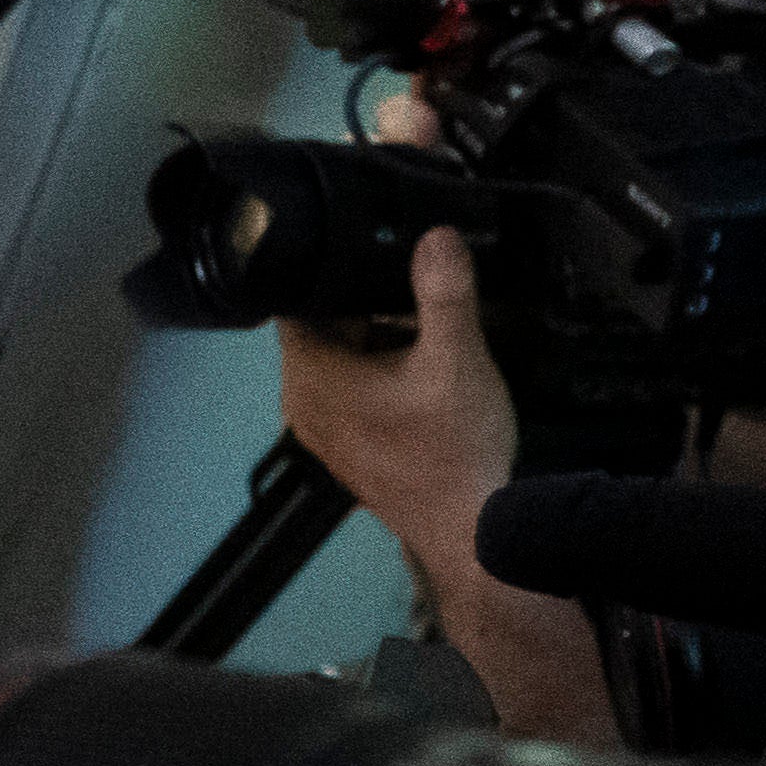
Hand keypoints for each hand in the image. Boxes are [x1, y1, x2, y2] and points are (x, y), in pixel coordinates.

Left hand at [271, 221, 519, 569]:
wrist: (470, 528)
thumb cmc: (455, 452)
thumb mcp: (458, 357)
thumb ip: (444, 292)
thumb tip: (436, 237)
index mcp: (309, 375)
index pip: (295, 300)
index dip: (332, 273)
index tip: (371, 259)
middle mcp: (301, 404)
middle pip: (322, 328)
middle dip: (365, 307)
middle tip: (414, 304)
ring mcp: (320, 430)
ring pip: (340, 360)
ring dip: (377, 343)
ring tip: (423, 341)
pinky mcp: (346, 448)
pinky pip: (352, 393)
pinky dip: (381, 377)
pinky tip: (422, 380)